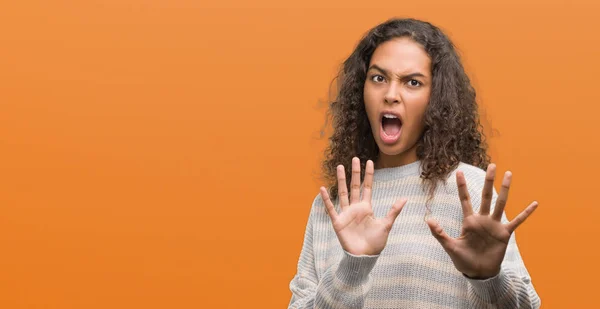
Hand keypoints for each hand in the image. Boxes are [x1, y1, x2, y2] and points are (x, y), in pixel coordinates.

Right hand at [320, 157, 406, 255]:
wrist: (364, 257)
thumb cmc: (376, 242)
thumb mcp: (386, 225)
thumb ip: (393, 211)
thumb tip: (405, 198)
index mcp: (367, 207)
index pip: (368, 187)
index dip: (369, 175)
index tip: (369, 162)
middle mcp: (356, 208)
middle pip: (355, 186)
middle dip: (355, 172)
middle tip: (354, 158)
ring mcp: (346, 213)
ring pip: (343, 193)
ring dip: (341, 180)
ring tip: (339, 167)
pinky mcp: (338, 221)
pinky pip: (331, 208)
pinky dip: (327, 199)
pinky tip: (323, 189)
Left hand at [426, 164, 537, 278]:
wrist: (478, 272)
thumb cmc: (463, 260)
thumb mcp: (450, 246)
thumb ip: (439, 233)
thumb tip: (428, 220)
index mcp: (469, 221)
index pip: (465, 199)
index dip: (462, 186)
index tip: (459, 172)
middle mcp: (483, 219)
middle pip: (486, 196)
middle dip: (488, 181)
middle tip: (492, 165)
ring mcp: (494, 225)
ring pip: (501, 203)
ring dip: (505, 189)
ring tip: (509, 174)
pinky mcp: (504, 234)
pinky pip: (517, 221)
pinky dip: (525, 213)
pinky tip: (534, 204)